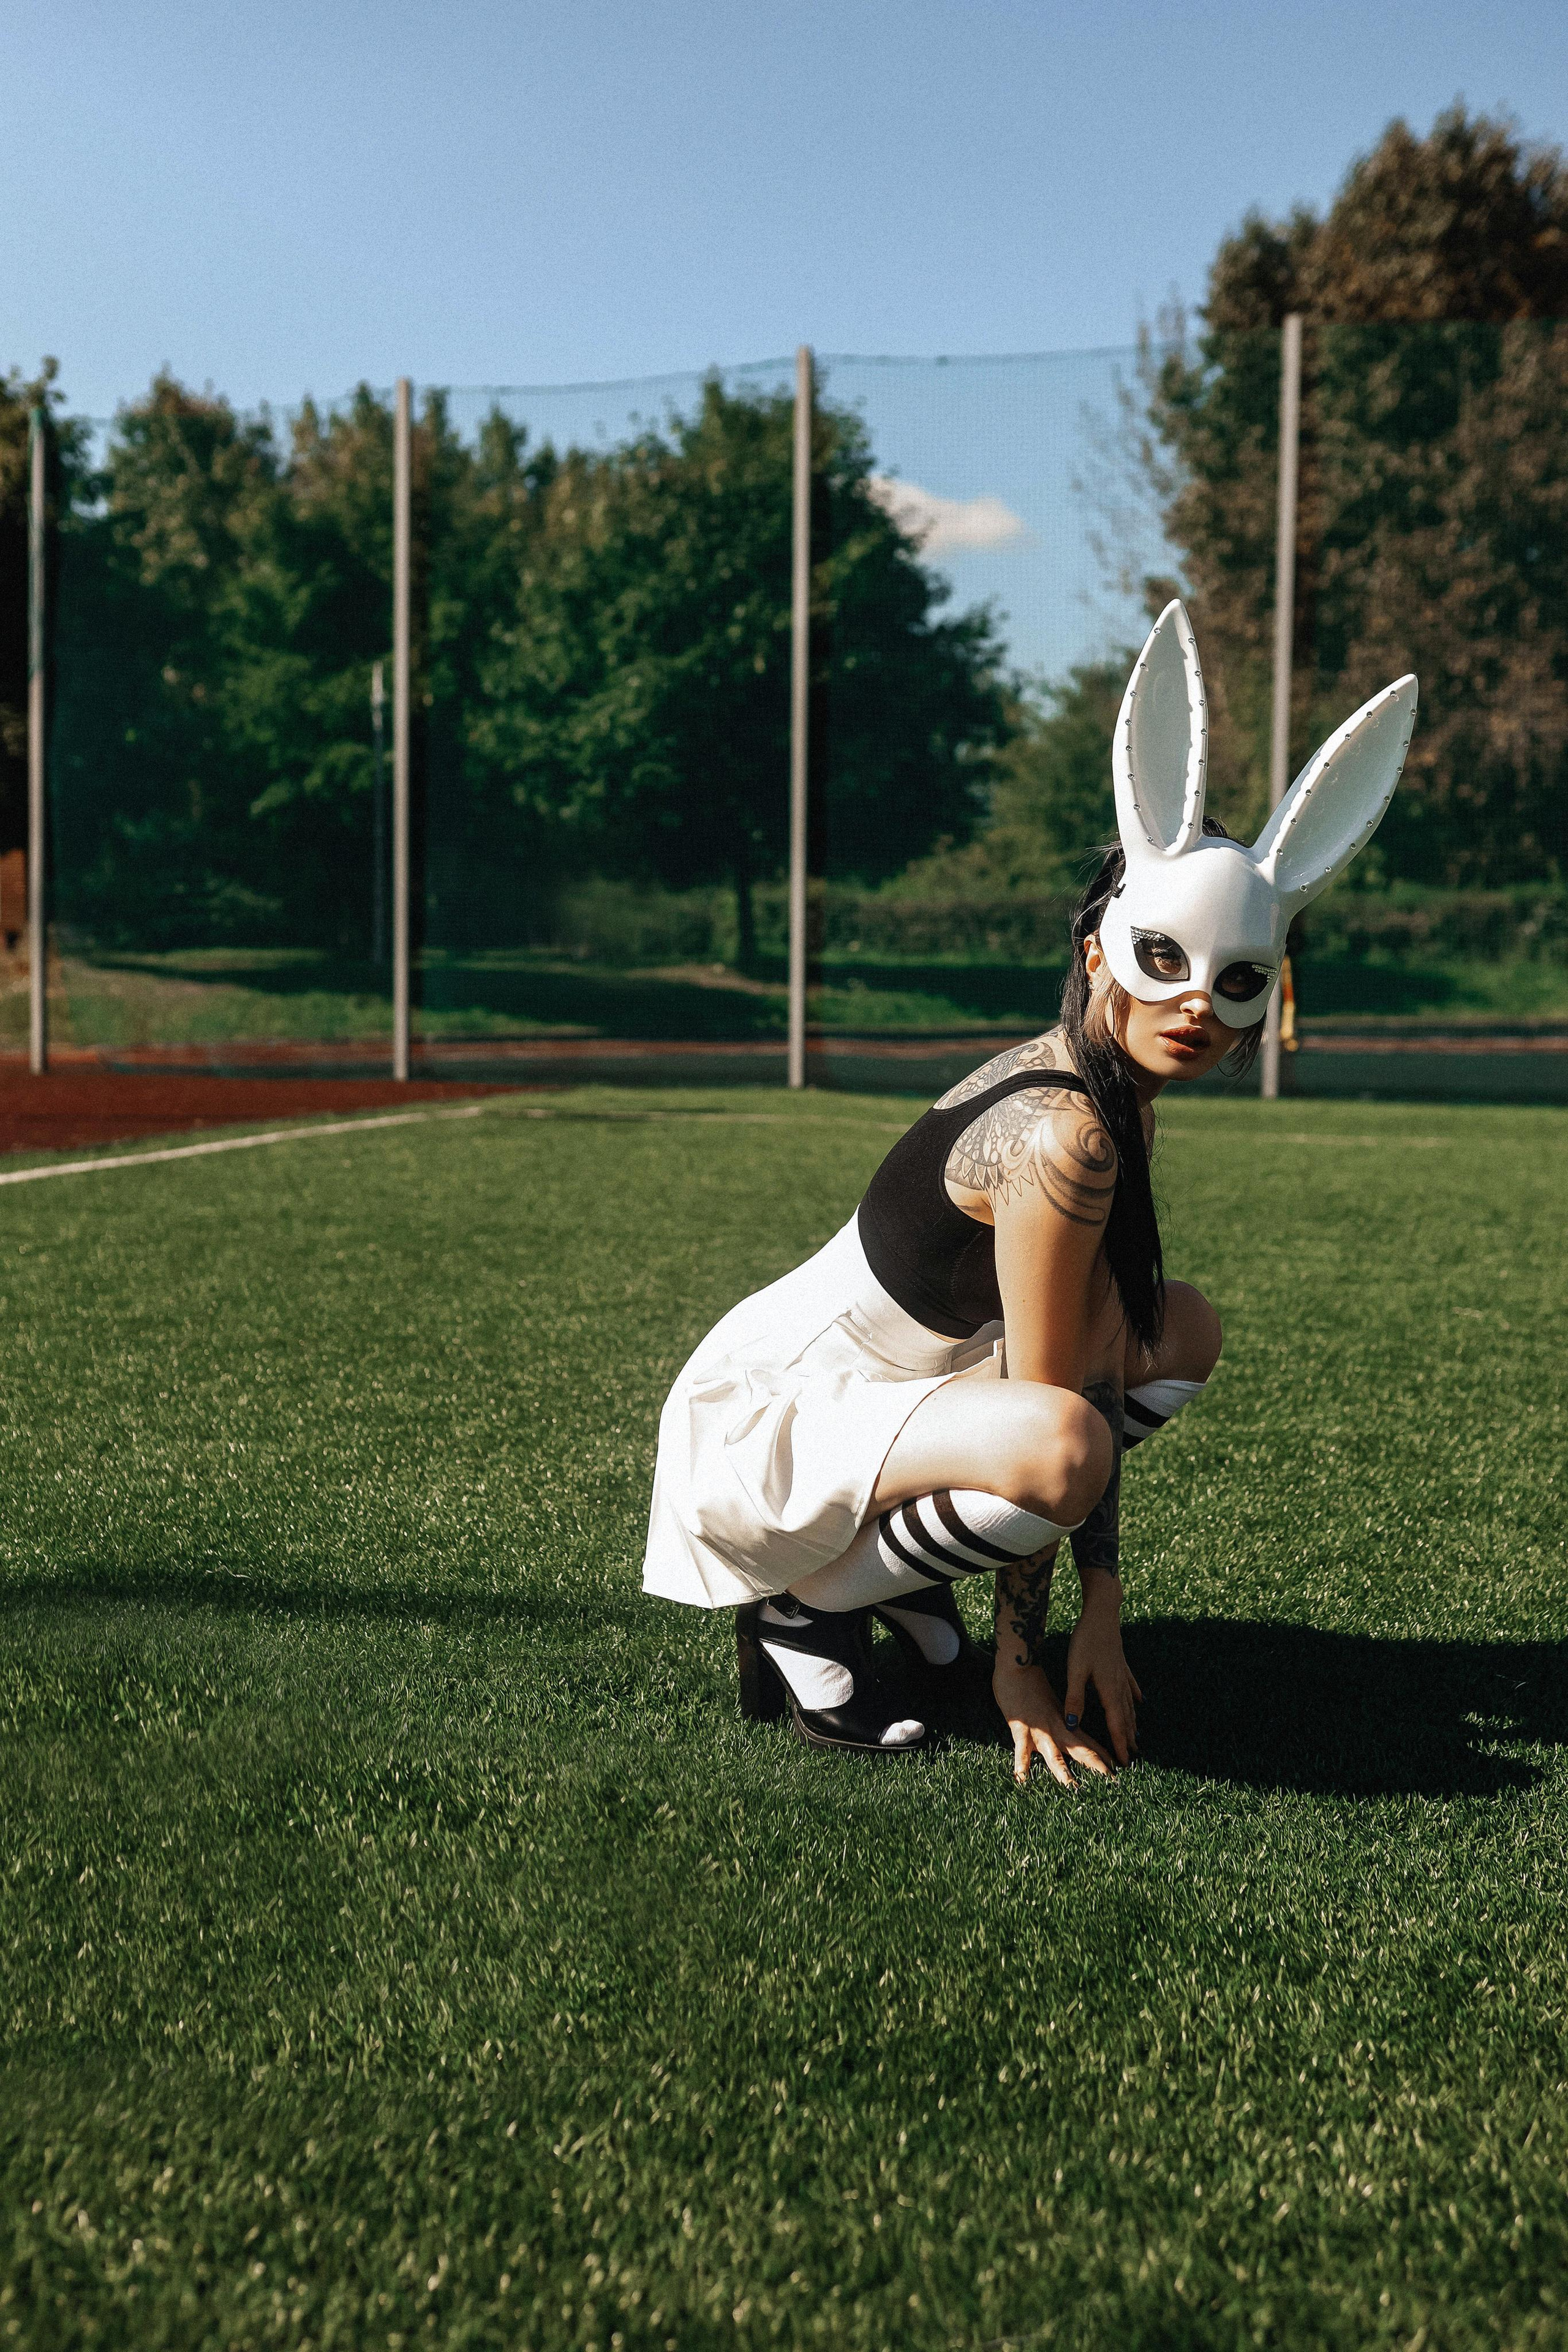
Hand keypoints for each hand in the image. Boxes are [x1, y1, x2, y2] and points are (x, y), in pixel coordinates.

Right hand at [992, 1659, 1115, 1787]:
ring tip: (1074, 1788)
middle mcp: (1057, 1730)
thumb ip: (1064, 1724)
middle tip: (1112, 1783)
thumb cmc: (1035, 1688)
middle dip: (1097, 1767)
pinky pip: (1021, 1751)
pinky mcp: (1021, 1730)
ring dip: (1064, 1773)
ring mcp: (1040, 1732)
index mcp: (1067, 1726)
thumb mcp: (1054, 1707)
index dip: (1107, 1758)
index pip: (1092, 1745)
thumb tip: (1074, 1735)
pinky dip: (1022, 1765)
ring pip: (1054, 1756)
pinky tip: (1022, 1780)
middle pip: (1081, 1751)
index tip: (1122, 1770)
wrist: (1018, 1668)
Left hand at [1064, 1599, 1141, 1764]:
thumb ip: (1074, 1698)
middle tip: (1133, 1758)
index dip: (1119, 1745)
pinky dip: (1135, 1697)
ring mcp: (1123, 1674)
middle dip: (1128, 1739)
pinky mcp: (1121, 1663)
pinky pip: (1131, 1686)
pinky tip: (1142, 1701)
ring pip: (1129, 1705)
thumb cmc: (1085, 1642)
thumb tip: (1073, 1724)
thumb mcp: (1075, 1671)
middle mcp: (1119, 1686)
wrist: (1101, 1614)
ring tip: (1137, 1738)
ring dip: (1133, 1723)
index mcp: (1109, 1691)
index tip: (1125, 1764)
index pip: (1116, 1725)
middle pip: (1126, 1718)